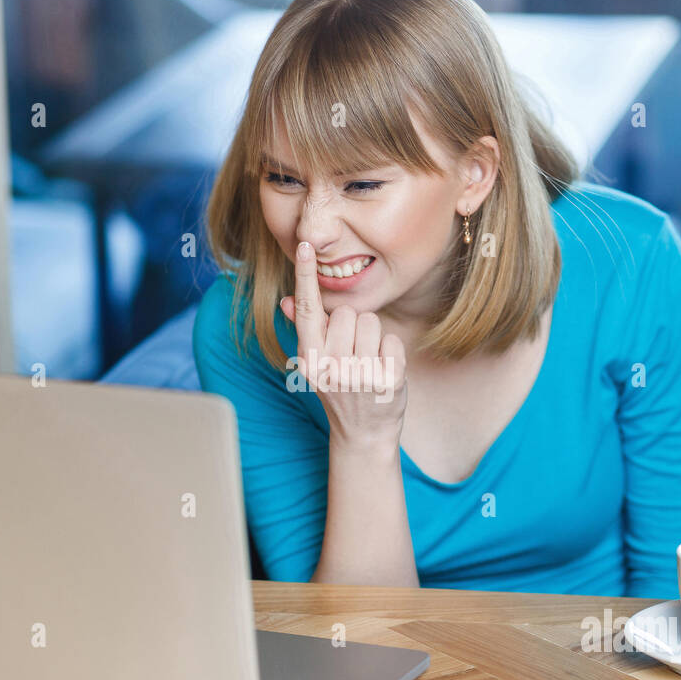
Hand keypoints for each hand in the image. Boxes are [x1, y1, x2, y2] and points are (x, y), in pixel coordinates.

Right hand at [280, 241, 407, 450]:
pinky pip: (392, 341)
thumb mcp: (318, 364)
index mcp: (309, 359)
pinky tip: (383, 372)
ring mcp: (359, 375)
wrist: (364, 435)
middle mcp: (330, 367)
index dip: (305, 275)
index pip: (306, 309)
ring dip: (373, 336)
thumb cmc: (341, 390)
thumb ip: (307, 332)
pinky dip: (392, 352)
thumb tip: (287, 301)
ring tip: (367, 361)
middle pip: (347, 311)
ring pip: (371, 322)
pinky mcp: (388, 381)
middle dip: (353, 325)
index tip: (306, 244)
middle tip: (353, 353)